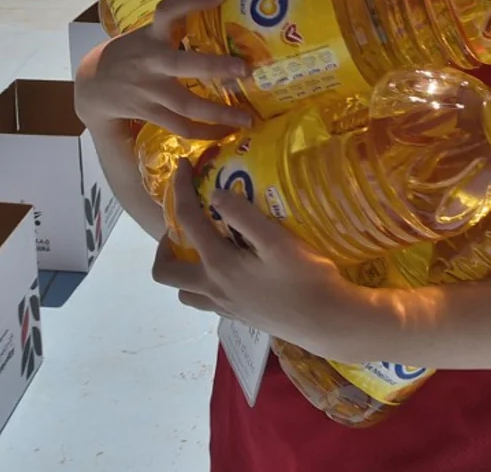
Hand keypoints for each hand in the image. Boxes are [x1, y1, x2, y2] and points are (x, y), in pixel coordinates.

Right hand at [74, 0, 252, 139]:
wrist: (93, 84)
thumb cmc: (132, 53)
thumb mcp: (147, 34)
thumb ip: (176, 27)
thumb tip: (221, 1)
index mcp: (151, 36)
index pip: (168, 12)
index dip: (192, 1)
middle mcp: (150, 62)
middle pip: (183, 65)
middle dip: (215, 68)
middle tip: (245, 70)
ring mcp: (149, 90)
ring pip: (186, 105)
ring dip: (219, 113)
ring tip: (247, 119)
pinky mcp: (149, 112)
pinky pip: (180, 127)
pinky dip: (204, 132)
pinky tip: (224, 132)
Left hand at [153, 160, 370, 349]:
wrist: (328, 323)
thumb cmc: (306, 279)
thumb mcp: (278, 241)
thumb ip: (244, 216)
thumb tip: (216, 195)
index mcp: (219, 265)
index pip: (187, 222)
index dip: (179, 190)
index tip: (181, 166)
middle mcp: (213, 289)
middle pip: (165, 272)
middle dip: (163, 246)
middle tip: (181, 227)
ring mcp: (224, 307)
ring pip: (185, 292)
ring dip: (184, 269)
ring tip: (203, 250)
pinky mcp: (240, 318)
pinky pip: (207, 301)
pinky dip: (206, 283)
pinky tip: (231, 270)